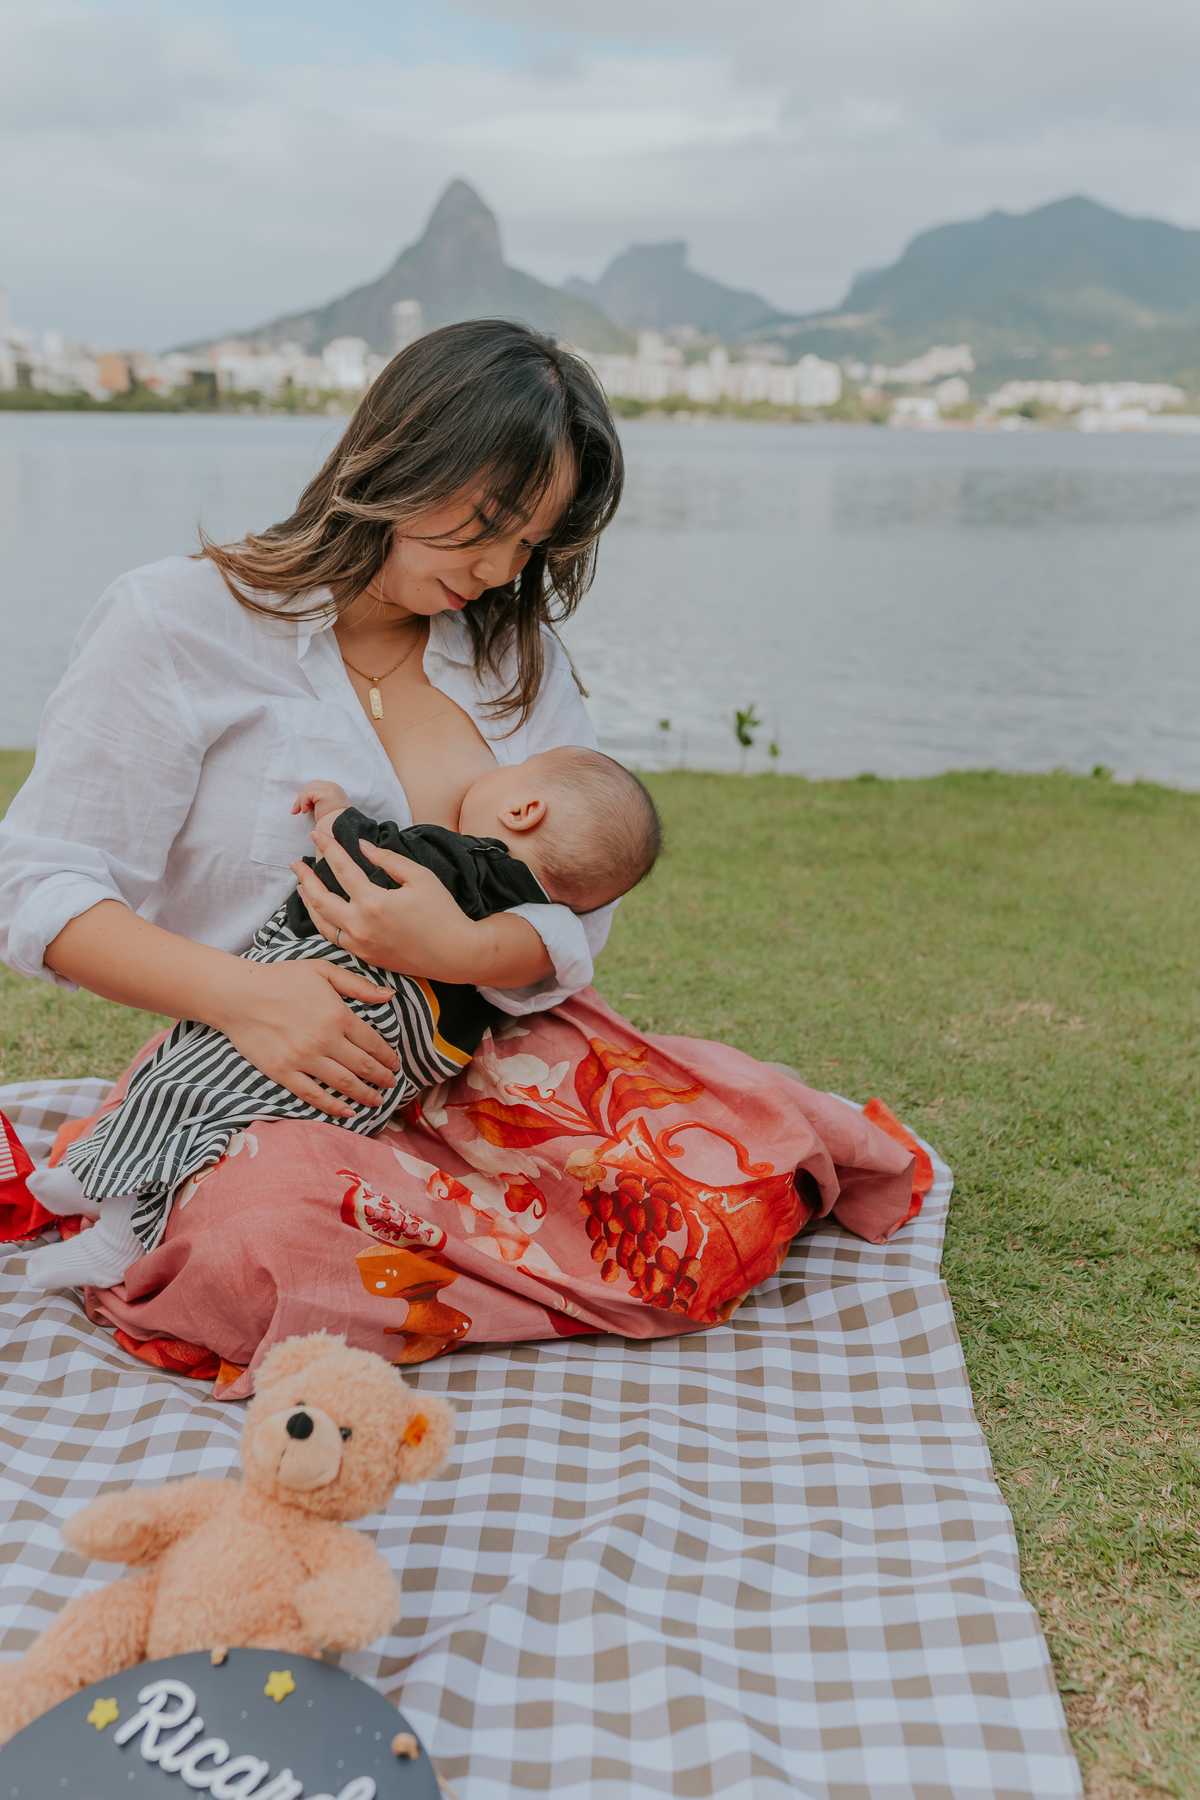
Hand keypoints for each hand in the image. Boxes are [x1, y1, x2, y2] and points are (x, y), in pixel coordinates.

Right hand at [209, 956, 400, 1120]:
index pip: (373, 1043)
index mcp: (337, 1015)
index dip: (388, 1057)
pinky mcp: (283, 1072)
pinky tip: (347, 1112)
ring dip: (365, 1095)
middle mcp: (324, 1040)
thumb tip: (389, 995)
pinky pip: (313, 1095)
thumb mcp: (323, 970)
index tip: (395, 1064)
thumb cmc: (282, 978)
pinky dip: (333, 1107)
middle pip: (363, 1066)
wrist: (238, 995)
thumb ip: (358, 985)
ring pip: (344, 1084)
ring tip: (377, 1101)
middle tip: (391, 1085)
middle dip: (381, 1078)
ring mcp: (303, 1059)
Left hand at [292, 780, 351, 835]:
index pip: (316, 786)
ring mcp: (329, 789)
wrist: (342, 827)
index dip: (308, 796)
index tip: (304, 808)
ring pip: (307, 790)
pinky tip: (306, 812)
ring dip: (301, 802)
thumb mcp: (326, 807)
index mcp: (334, 788)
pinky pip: (307, 795)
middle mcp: (333, 786)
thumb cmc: (334, 821)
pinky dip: (303, 803)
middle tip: (297, 810)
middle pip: (311, 785)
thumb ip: (319, 801)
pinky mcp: (324, 794)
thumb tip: (306, 802)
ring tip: (303, 812)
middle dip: (302, 798)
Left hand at [292, 832, 477, 980]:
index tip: (317, 835)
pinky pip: (333, 937)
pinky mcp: (365, 956)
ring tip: (302, 887)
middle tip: (296, 862)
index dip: (328, 849)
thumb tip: (362, 847)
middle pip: (320, 898)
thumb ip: (388, 860)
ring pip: (321, 921)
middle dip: (305, 877)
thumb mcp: (420, 877)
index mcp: (374, 902)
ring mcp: (360, 944)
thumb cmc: (443, 912)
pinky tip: (321, 911)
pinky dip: (322, 921)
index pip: (342, 869)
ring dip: (308, 901)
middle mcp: (360, 926)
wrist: (455, 954)